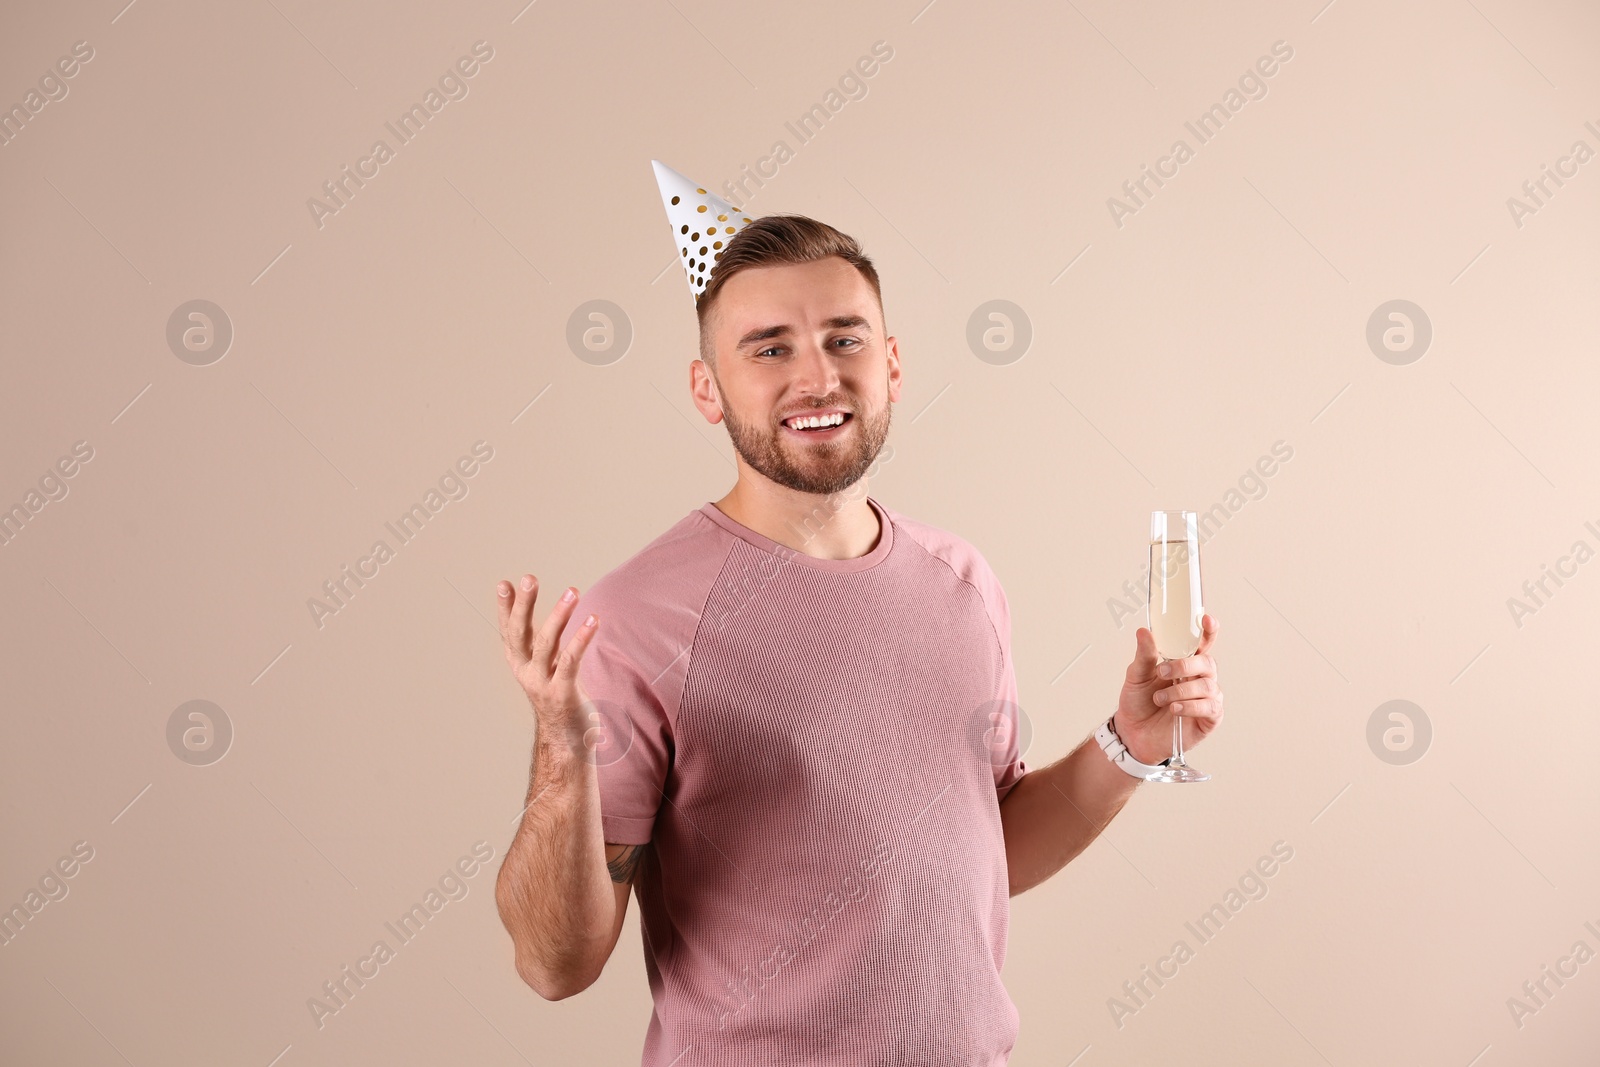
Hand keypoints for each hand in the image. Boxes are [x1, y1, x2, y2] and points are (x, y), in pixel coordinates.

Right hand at [498, 573, 600, 751]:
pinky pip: (571, 660)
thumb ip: (539, 644)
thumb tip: (541, 621)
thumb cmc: (557, 697)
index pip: (509, 631)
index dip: (505, 608)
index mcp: (519, 664)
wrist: (565, 742)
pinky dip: (582, 638)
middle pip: (520, 633)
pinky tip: (593, 619)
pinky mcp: (564, 692)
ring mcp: (543, 683)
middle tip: (529, 578)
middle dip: (524, 604)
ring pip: (546, 643)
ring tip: (572, 590)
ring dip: (559, 614)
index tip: (504, 583)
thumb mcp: (544, 668)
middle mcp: (526, 672)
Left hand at [1114, 614, 1222, 765]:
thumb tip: (1144, 632)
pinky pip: (1210, 707)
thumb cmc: (1138, 702)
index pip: (1202, 644)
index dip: (1208, 631)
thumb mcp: (1136, 676)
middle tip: (1162, 672)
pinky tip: (1175, 709)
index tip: (1206, 619)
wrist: (1133, 733)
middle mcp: (1199, 678)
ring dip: (1181, 690)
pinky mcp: (1209, 719)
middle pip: (1207, 662)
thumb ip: (1144, 655)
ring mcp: (1206, 698)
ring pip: (1208, 686)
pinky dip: (1191, 706)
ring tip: (1160, 698)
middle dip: (1185, 665)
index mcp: (1184, 663)